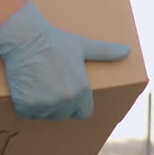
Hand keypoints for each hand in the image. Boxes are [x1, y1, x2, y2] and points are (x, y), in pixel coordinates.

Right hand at [0, 1, 129, 119]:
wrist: (26, 38)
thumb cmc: (55, 41)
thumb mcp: (83, 46)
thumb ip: (106, 52)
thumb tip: (128, 51)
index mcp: (82, 90)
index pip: (84, 113)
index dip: (77, 106)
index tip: (69, 95)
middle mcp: (65, 100)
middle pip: (63, 115)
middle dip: (58, 105)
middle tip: (51, 84)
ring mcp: (45, 104)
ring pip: (45, 115)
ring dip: (41, 106)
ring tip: (39, 85)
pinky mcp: (26, 105)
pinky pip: (27, 113)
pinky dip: (25, 105)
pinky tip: (27, 87)